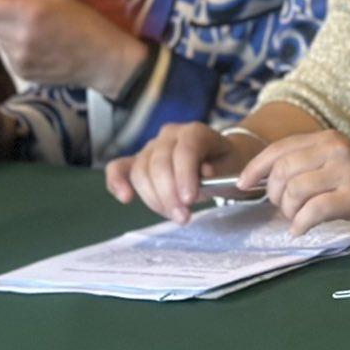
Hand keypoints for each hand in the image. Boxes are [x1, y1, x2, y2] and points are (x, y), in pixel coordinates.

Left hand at [0, 0, 144, 92]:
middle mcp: (19, 36)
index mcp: (27, 11)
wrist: (103, 58)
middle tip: (21, 8)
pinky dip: (16, 45)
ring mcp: (18, 57)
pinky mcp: (21, 72)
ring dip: (6, 29)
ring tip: (34, 28)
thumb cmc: (84, 21)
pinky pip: (6, 53)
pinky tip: (38, 43)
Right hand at [105, 121, 255, 222]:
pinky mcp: (137, 161)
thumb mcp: (232, 168)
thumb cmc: (226, 165)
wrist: (220, 161)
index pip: (185, 150)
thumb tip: (204, 173)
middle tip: (183, 217)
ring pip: (140, 171)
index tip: (190, 200)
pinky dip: (117, 181)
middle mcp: (170, 134)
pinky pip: (119, 167)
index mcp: (195, 132)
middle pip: (159, 163)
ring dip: (153, 198)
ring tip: (174, 215)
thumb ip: (220, 171)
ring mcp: (151, 147)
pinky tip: (125, 198)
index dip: (185, 175)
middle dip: (169, 195)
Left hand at [241, 130, 349, 236]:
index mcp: (328, 139)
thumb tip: (269, 183)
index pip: (279, 148)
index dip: (255, 167)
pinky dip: (300, 224)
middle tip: (282, 207)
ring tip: (297, 219)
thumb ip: (310, 164)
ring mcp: (345, 172)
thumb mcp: (341, 159)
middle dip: (273, 194)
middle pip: (282, 171)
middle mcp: (334, 150)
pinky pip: (313, 211)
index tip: (242, 184)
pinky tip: (302, 229)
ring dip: (288, 211)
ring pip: (294, 191)